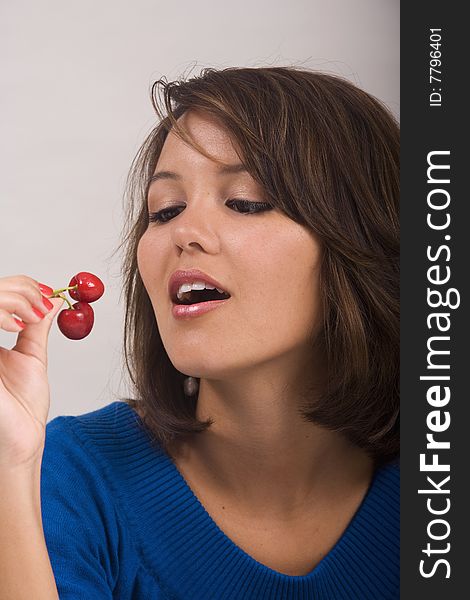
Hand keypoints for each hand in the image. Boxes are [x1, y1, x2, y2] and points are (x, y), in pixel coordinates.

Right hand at [0, 275, 63, 469]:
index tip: (42, 290)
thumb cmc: (23, 406)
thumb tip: (53, 302)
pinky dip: (0, 317)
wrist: (21, 439)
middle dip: (13, 291)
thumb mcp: (32, 357)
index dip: (14, 287)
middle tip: (38, 297)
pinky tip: (16, 326)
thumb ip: (36, 328)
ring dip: (7, 301)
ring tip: (29, 315)